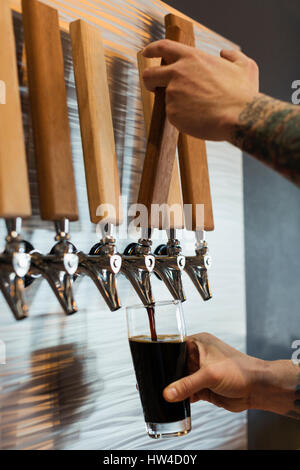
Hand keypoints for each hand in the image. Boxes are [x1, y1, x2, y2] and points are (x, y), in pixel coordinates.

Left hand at [142, 40, 258, 141]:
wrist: (239, 117)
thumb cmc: (244, 94)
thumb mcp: (245, 67)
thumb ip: (233, 56)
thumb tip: (224, 53)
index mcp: (192, 58)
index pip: (163, 47)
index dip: (152, 49)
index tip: (147, 53)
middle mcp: (177, 74)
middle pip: (149, 75)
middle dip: (149, 81)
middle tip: (154, 88)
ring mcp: (172, 95)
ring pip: (167, 101)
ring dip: (179, 105)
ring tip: (200, 110)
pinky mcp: (172, 115)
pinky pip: (174, 117)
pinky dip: (184, 119)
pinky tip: (200, 119)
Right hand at [163, 333, 263, 411]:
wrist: (257, 389)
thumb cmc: (241, 371)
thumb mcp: (209, 375)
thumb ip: (187, 385)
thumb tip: (168, 392)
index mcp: (199, 343)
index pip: (175, 346)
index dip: (164, 355)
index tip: (153, 364)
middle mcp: (198, 355)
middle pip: (176, 365)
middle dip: (168, 375)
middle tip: (157, 382)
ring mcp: (201, 372)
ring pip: (181, 380)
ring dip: (175, 387)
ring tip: (165, 393)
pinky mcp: (204, 386)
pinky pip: (188, 391)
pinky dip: (183, 397)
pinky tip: (177, 401)